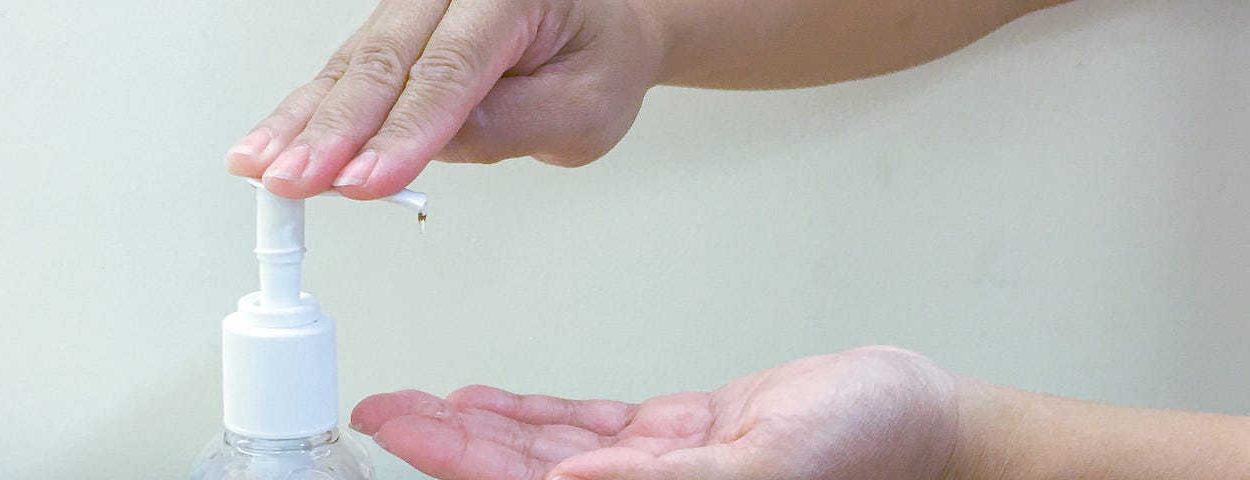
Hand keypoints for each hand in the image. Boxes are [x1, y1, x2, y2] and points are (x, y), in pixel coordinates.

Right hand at [224, 0, 661, 198]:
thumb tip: (433, 149)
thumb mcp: (584, 110)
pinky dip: (310, 113)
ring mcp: (418, 5)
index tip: (364, 181)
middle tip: (293, 181)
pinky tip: (271, 144)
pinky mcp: (395, 32)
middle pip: (383, 61)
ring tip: (262, 167)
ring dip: (303, 122)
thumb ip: (510, 126)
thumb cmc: (599, 60)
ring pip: (351, 65)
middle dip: (333, 130)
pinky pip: (347, 70)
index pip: (449, 69)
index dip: (402, 132)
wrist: (604, 28)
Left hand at [350, 346, 959, 479]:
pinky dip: (533, 412)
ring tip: (416, 401)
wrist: (923, 419)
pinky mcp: (677, 439)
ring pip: (544, 449)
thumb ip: (666, 478)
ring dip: (478, 424)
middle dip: (446, 442)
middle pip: (519, 474)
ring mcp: (657, 470)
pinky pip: (588, 427)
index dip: (456, 464)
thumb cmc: (871, 448)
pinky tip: (489, 400)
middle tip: (381, 410)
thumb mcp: (765, 463)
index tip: (399, 433)